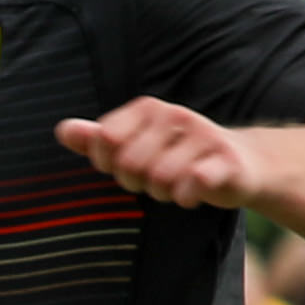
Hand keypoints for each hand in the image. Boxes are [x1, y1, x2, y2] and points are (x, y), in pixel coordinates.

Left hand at [56, 96, 264, 209]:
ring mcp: (205, 136)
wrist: (241, 162)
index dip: (109, 162)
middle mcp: (176, 115)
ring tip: (175, 185)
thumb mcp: (133, 144)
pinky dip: (187, 196)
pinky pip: (195, 181)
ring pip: (159, 178)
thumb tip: (62, 130)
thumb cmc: (175, 156)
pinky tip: (192, 194)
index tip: (125, 164)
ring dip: (162, 192)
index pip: (106, 139)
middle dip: (135, 181)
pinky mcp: (228, 160)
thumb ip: (97, 140)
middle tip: (153, 178)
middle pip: (129, 163)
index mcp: (147, 109)